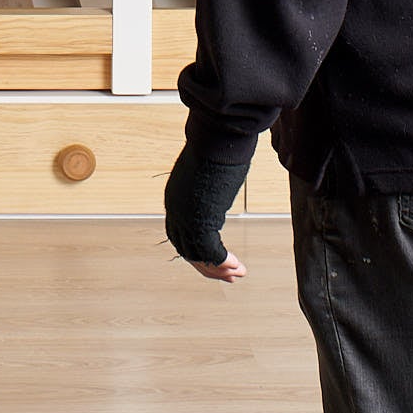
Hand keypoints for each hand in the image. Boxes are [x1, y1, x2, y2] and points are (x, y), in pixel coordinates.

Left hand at [163, 142, 252, 282]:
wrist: (217, 136)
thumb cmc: (218, 146)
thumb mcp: (209, 173)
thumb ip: (209, 186)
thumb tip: (218, 182)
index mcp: (175, 198)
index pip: (181, 235)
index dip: (199, 252)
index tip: (218, 261)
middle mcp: (175, 209)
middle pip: (187, 249)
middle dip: (209, 266)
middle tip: (230, 276)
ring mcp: (185, 216)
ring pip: (197, 256)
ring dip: (218, 269)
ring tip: (237, 274)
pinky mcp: (199, 220)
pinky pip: (210, 253)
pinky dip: (223, 263)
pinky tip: (237, 266)